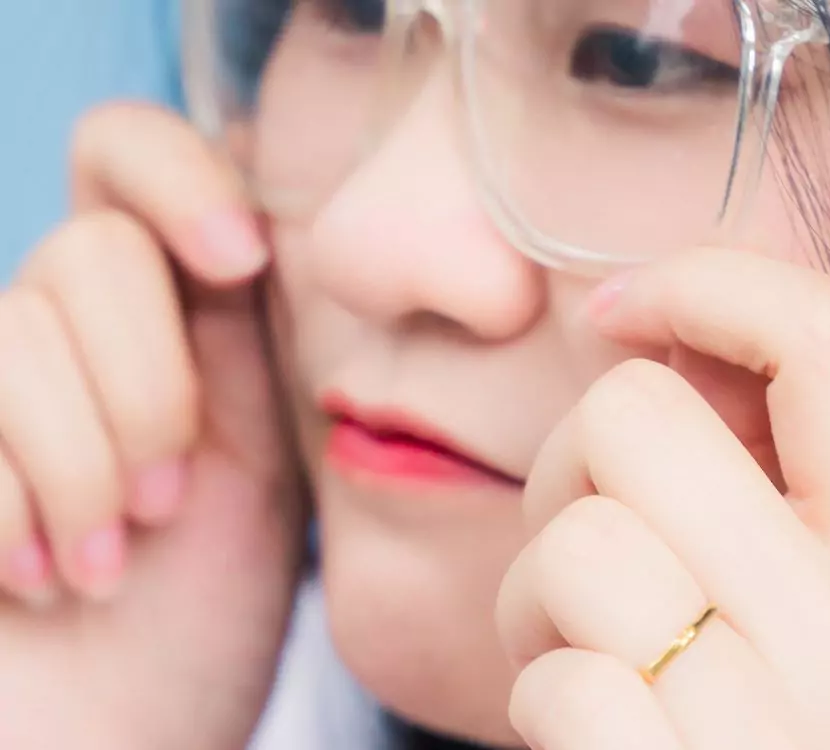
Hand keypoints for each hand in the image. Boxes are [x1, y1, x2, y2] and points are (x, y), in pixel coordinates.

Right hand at [0, 104, 302, 749]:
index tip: (238, 259)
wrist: (125, 739)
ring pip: (16, 333)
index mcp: (160, 316)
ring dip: (81, 470)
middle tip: (168, 505)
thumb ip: (245, 334)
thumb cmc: (200, 616)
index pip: (128, 153)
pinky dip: (7, 513)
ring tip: (108, 565)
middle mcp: (60, 332)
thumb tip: (266, 198)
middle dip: (148, 391)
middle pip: (90, 252)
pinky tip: (36, 581)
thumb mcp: (255, 463)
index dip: (177, 176)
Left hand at [497, 249, 829, 749]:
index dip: (709, 282)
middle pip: (641, 413)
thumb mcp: (760, 581)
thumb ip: (735, 455)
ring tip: (583, 649)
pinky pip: (556, 674)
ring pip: (578, 538)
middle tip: (592, 557)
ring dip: (536, 593)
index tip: (617, 314)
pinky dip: (538, 690)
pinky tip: (584, 727)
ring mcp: (778, 720)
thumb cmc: (701, 701)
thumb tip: (647, 321)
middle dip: (568, 466)